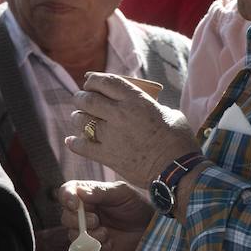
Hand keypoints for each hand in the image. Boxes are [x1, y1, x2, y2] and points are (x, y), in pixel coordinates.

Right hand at [57, 180, 152, 250]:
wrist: (151, 229)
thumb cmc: (137, 206)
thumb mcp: (122, 193)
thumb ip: (100, 191)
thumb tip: (79, 192)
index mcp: (87, 195)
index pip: (66, 192)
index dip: (66, 197)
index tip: (75, 204)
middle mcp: (83, 213)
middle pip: (65, 217)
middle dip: (77, 220)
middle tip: (96, 220)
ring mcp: (87, 233)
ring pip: (72, 236)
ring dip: (89, 236)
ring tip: (107, 234)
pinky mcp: (92, 250)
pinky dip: (96, 249)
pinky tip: (111, 244)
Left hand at [67, 74, 199, 185]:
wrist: (177, 170)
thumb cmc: (178, 141)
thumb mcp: (170, 114)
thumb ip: (152, 108)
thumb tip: (147, 109)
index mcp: (136, 100)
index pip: (106, 82)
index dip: (93, 79)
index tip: (89, 81)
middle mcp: (119, 114)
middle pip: (88, 99)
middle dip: (81, 97)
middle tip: (80, 99)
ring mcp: (111, 136)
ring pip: (82, 121)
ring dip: (77, 118)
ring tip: (78, 118)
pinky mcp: (107, 156)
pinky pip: (82, 147)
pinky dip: (74, 143)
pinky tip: (71, 141)